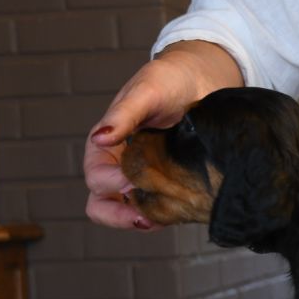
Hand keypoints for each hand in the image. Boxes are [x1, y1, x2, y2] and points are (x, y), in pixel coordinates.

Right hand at [84, 41, 242, 229]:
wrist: (203, 79)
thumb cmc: (170, 79)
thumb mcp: (147, 91)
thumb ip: (124, 114)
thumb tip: (99, 137)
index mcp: (106, 144)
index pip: (95, 178)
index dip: (111, 184)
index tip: (133, 181)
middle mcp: (120, 164)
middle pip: (103, 204)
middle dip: (120, 214)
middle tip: (145, 215)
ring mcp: (145, 177)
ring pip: (130, 212)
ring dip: (143, 219)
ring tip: (163, 218)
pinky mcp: (170, 183)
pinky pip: (160, 209)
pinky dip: (165, 215)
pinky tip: (181, 211)